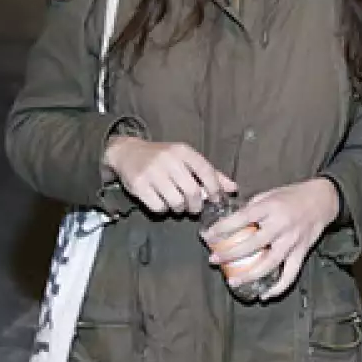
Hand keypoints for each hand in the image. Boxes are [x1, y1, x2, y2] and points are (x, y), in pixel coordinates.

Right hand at [103, 137, 235, 215]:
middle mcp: (169, 160)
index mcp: (183, 151)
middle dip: (197, 205)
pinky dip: (163, 210)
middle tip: (194, 208)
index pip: (206, 171)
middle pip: (192, 192)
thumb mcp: (187, 159)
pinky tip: (163, 203)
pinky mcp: (139, 185)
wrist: (128, 152)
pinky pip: (158, 207)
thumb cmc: (164, 157)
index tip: (216, 199)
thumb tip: (233, 188)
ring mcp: (152, 173)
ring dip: (180, 209)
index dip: (215, 189)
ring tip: (178, 204)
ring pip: (176, 202)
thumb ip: (210, 173)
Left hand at [201, 178, 339, 300]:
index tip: (207, 236)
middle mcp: (280, 225)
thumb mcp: (269, 193)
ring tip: (233, 282)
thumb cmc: (292, 195)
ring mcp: (292, 241)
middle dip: (230, 254)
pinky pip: (290, 274)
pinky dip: (278, 287)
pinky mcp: (302, 252)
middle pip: (252, 244)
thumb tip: (231, 222)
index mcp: (269, 207)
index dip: (222, 228)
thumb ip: (252, 207)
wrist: (322, 199)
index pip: (241, 218)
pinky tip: (265, 295)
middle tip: (213, 260)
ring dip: (250, 275)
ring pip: (269, 263)